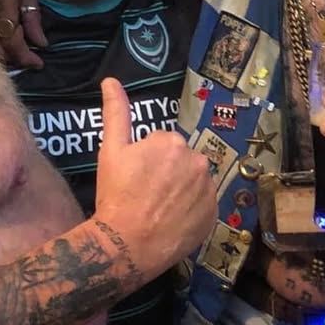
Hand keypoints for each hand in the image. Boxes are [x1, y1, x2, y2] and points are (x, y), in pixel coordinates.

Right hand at [94, 77, 215, 280]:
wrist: (126, 244)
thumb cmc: (116, 195)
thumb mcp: (111, 151)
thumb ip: (115, 113)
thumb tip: (111, 80)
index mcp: (171, 141)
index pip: (161, 146)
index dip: (145, 162)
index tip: (134, 179)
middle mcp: (197, 160)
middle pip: (180, 163)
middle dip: (166, 174)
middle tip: (145, 194)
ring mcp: (208, 189)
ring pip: (193, 183)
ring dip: (181, 191)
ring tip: (159, 210)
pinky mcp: (214, 215)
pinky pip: (203, 206)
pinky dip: (191, 212)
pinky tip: (172, 221)